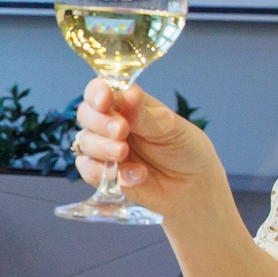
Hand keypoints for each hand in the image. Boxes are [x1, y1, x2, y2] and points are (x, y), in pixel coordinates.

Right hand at [70, 79, 228, 217]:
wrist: (193, 186)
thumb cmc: (185, 149)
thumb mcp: (172, 128)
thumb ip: (145, 116)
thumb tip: (128, 95)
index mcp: (126, 103)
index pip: (101, 90)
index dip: (97, 92)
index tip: (105, 100)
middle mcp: (110, 123)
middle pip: (85, 114)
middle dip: (100, 122)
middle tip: (121, 130)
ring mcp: (104, 148)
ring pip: (84, 142)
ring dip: (102, 147)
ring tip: (124, 153)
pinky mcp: (102, 173)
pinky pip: (89, 170)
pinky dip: (107, 173)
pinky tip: (136, 175)